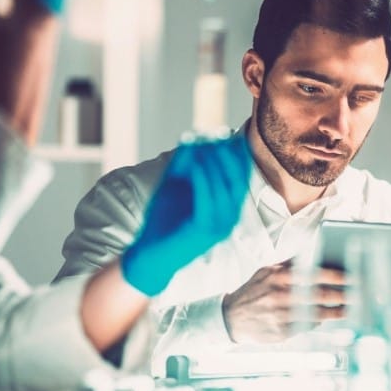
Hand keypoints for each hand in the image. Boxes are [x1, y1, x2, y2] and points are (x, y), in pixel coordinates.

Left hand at [121, 135, 251, 295]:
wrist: (149, 256)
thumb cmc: (163, 222)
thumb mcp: (175, 188)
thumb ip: (184, 164)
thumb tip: (193, 137)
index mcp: (228, 208)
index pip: (241, 174)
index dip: (234, 152)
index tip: (221, 133)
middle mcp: (230, 217)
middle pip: (238, 177)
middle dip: (226, 153)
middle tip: (212, 135)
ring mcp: (221, 225)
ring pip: (225, 186)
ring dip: (214, 162)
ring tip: (201, 145)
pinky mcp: (206, 230)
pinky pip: (209, 198)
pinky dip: (203, 177)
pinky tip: (195, 163)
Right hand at [222, 260, 346, 343]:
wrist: (232, 316)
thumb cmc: (256, 289)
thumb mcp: (268, 270)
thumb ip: (291, 264)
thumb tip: (319, 258)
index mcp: (280, 275)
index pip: (315, 274)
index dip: (337, 276)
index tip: (353, 277)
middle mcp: (281, 295)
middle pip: (321, 295)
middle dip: (343, 295)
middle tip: (358, 294)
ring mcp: (282, 315)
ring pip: (318, 313)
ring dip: (337, 312)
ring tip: (349, 308)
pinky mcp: (282, 332)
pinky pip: (307, 325)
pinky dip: (319, 321)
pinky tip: (328, 317)